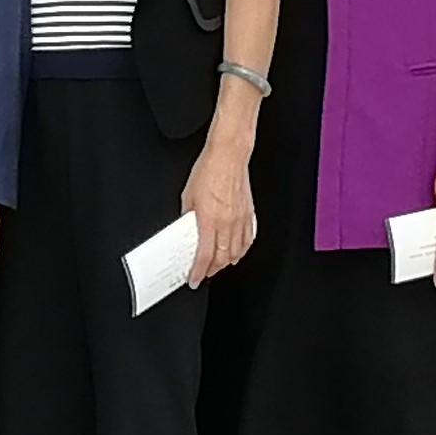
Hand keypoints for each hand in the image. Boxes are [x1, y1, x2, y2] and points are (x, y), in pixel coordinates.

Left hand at [182, 140, 258, 285]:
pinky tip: (237, 252)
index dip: (198, 271)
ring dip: (227, 262)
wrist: (229, 155)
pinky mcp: (249, 213)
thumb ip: (188, 215)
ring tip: (219, 266)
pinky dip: (242, 250)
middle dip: (212, 270)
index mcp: (209, 220)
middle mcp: (226, 223)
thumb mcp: (188, 195)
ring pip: (236, 252)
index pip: (204, 255)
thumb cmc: (209, 170)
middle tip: (204, 273)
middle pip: (221, 258)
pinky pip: (247, 239)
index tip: (194, 278)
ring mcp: (240, 219)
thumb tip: (187, 226)